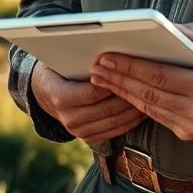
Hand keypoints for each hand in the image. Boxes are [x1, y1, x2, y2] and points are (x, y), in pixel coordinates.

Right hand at [30, 60, 146, 144]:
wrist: (45, 93)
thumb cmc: (59, 70)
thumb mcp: (63, 61)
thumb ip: (81, 60)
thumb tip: (106, 54)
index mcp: (60, 96)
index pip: (92, 92)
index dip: (112, 84)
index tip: (129, 74)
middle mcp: (68, 118)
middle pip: (106, 108)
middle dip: (128, 97)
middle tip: (145, 86)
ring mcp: (78, 131)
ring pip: (113, 122)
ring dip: (132, 111)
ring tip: (147, 97)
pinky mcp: (87, 138)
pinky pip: (114, 132)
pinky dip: (129, 122)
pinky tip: (140, 112)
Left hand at [89, 22, 192, 141]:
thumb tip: (164, 27)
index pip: (161, 77)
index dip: (131, 67)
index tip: (107, 56)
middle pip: (149, 94)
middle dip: (119, 79)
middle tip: (95, 65)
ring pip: (149, 108)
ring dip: (122, 92)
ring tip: (100, 77)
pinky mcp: (189, 132)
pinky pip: (156, 116)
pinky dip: (136, 102)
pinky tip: (121, 89)